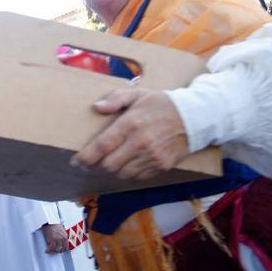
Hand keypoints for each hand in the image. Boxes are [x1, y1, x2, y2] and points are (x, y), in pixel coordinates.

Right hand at [42, 223, 68, 253]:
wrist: (49, 222)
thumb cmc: (54, 224)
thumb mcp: (61, 230)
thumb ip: (62, 236)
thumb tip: (60, 241)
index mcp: (66, 236)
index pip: (66, 246)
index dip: (63, 249)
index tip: (61, 251)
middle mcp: (63, 238)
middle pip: (62, 249)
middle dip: (58, 251)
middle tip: (55, 251)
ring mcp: (58, 239)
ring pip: (56, 249)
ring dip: (53, 251)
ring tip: (50, 251)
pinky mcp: (53, 240)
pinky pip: (51, 248)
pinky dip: (49, 250)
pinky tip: (47, 250)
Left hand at [72, 88, 189, 179]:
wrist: (195, 117)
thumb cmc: (161, 104)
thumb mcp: (138, 93)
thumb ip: (115, 98)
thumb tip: (96, 107)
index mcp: (132, 123)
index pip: (102, 145)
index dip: (86, 156)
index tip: (76, 160)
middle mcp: (141, 142)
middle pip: (109, 164)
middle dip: (96, 165)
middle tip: (90, 161)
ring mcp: (153, 156)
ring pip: (122, 173)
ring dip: (112, 169)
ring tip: (108, 161)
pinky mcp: (162, 166)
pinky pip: (137, 176)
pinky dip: (128, 172)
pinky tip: (126, 163)